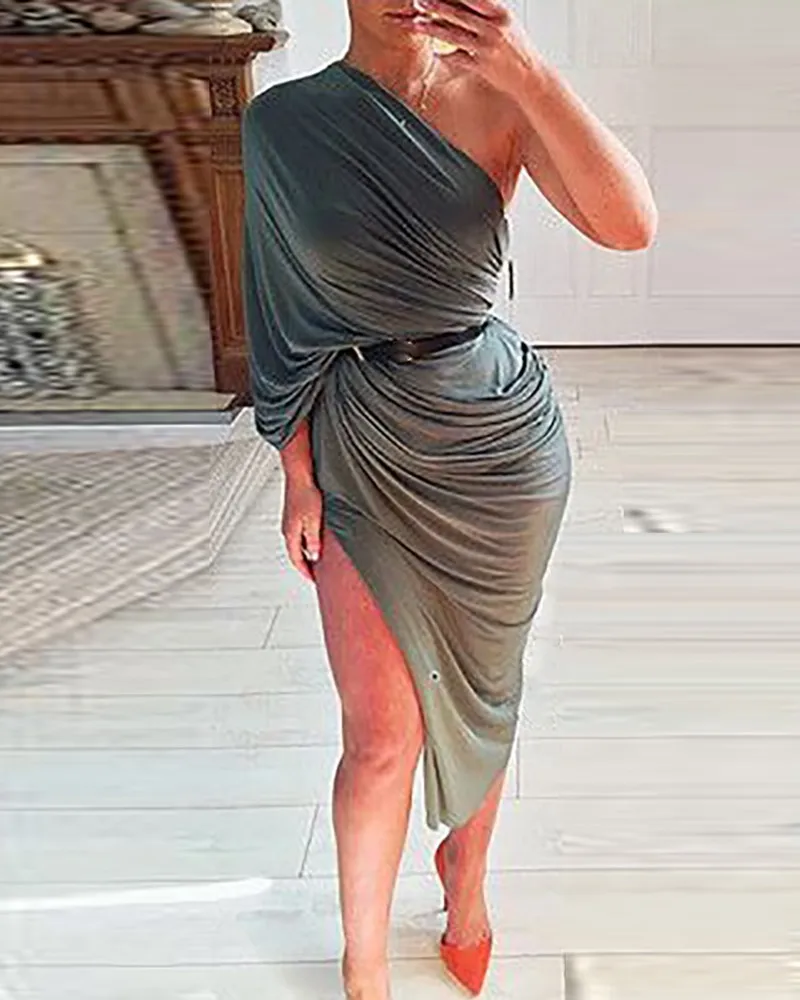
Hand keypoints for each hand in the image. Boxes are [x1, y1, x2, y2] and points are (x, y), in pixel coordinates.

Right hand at [282, 477, 322, 581]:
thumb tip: (314, 556)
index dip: (306, 572)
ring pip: (296, 544)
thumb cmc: (305, 495)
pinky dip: (305, 542)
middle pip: (295, 553)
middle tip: (315, 573)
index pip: (297, 560)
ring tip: (316, 559)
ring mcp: (289, 523)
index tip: (314, 580)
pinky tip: (314, 540)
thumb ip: (313, 541)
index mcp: (290, 534)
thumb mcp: (313, 522)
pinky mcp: (293, 515)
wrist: (299, 476)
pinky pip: (298, 535)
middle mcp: (287, 530)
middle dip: (305, 565)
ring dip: (305, 553)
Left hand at [413, 0, 539, 95]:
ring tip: (417, 23)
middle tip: (419, 1)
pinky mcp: (482, 66)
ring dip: (433, 28)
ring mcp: (487, 47)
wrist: (530, 77)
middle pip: (459, 14)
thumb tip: (461, 3)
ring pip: (455, 35)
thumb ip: (486, 11)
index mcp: (500, 13)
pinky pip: (458, 58)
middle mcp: (494, 28)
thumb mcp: (506, 23)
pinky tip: (433, 51)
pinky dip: (444, 55)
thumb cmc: (516, 49)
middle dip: (437, 6)